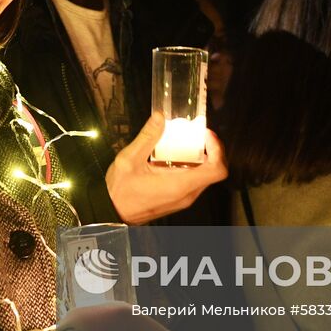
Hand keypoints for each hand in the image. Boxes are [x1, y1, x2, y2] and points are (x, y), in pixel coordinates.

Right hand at [105, 113, 227, 223]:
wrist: (112, 213)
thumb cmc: (120, 192)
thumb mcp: (129, 159)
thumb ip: (147, 137)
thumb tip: (160, 118)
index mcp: (179, 185)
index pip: (217, 170)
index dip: (218, 149)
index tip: (206, 135)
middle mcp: (186, 195)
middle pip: (213, 172)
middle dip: (209, 150)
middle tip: (196, 134)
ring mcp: (183, 199)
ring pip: (204, 177)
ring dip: (200, 158)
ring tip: (184, 143)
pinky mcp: (178, 200)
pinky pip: (193, 182)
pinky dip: (191, 167)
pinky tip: (173, 157)